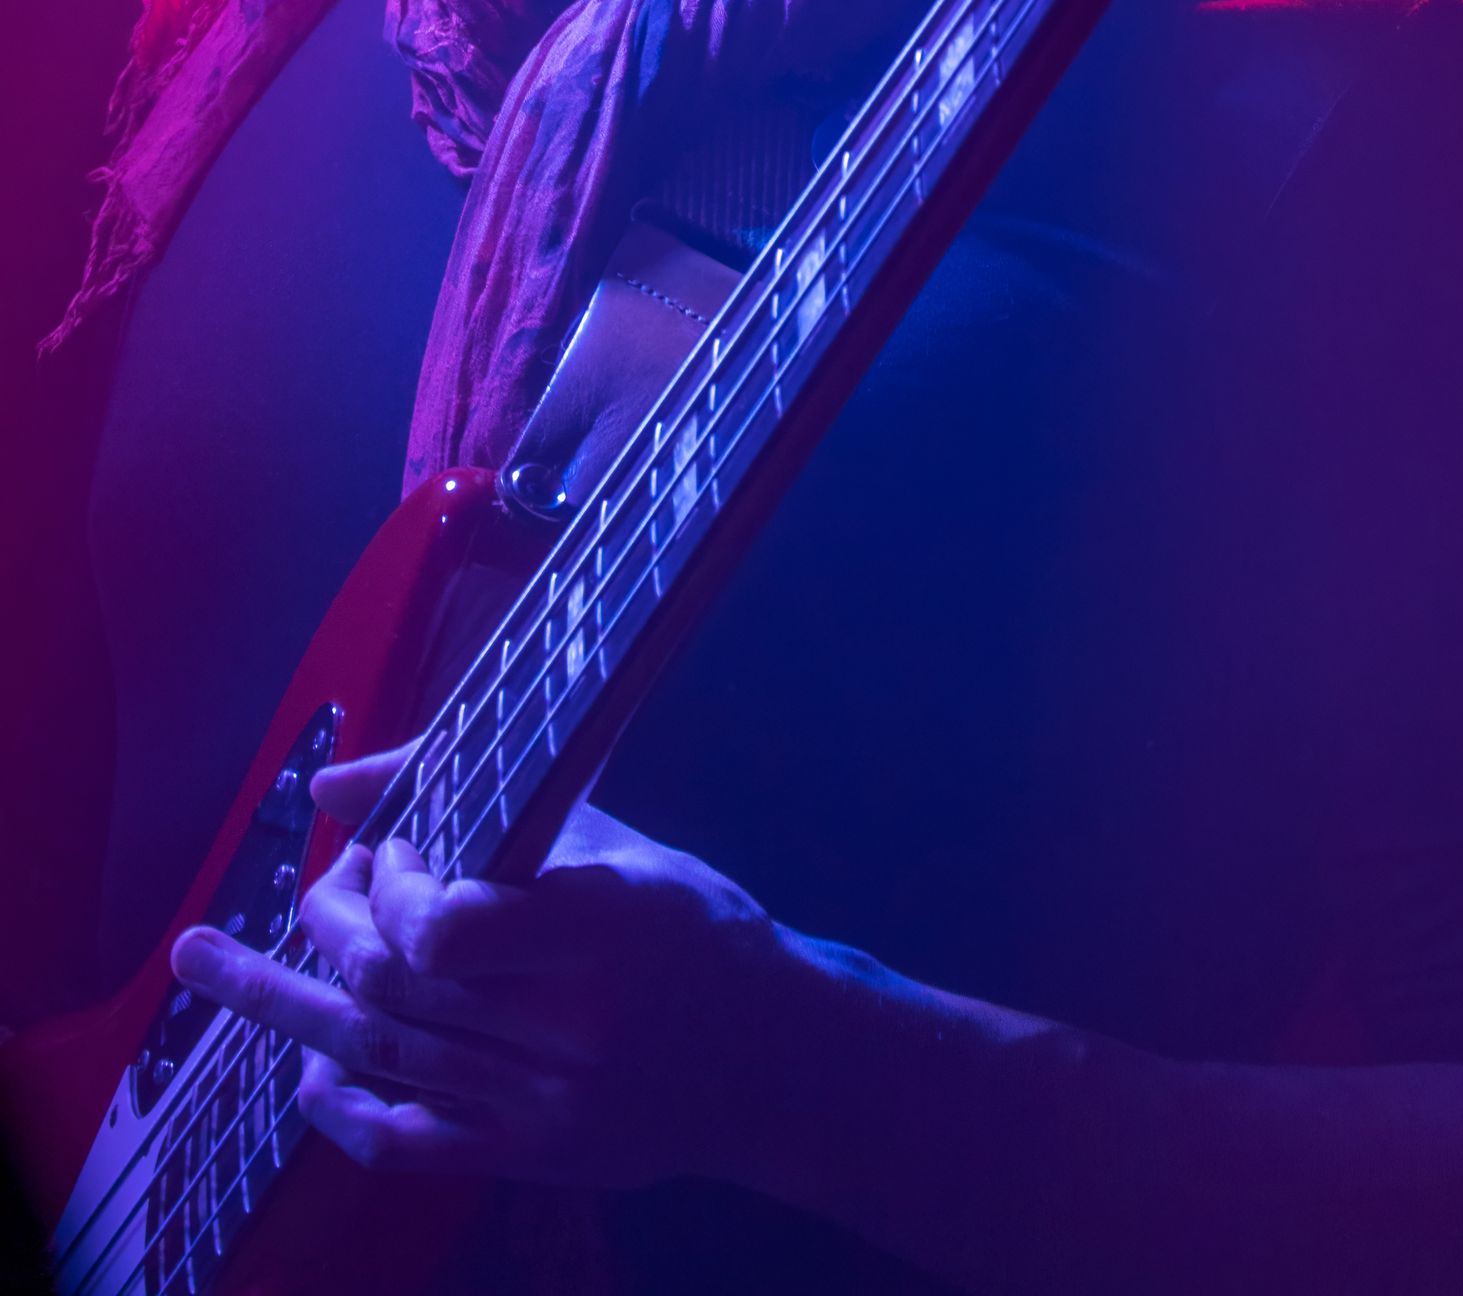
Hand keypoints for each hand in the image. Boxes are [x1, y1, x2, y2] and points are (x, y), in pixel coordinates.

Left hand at [170, 749, 792, 1188]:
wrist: (776, 1062)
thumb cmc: (696, 930)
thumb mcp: (617, 842)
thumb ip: (484, 803)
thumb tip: (339, 786)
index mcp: (604, 927)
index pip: (448, 927)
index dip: (393, 888)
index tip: (398, 850)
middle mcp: (570, 1025)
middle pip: (394, 987)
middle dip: (332, 926)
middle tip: (324, 888)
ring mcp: (546, 1104)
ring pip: (379, 1055)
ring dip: (286, 1001)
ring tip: (205, 961)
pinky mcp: (532, 1156)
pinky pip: (406, 1141)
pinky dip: (339, 1103)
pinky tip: (300, 1068)